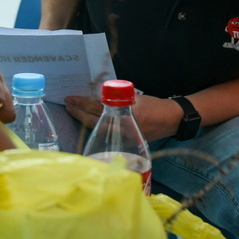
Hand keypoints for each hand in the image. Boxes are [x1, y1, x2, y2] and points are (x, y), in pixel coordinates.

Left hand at [64, 93, 181, 142]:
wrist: (172, 120)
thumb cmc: (155, 106)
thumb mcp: (136, 97)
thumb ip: (118, 97)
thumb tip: (99, 95)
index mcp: (125, 114)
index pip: (97, 107)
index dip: (81, 102)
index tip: (69, 98)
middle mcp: (122, 128)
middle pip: (93, 120)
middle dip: (78, 113)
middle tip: (66, 105)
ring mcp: (123, 137)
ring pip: (97, 128)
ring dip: (83, 120)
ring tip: (73, 112)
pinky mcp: (125, 143)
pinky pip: (105, 134)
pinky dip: (95, 127)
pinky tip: (88, 122)